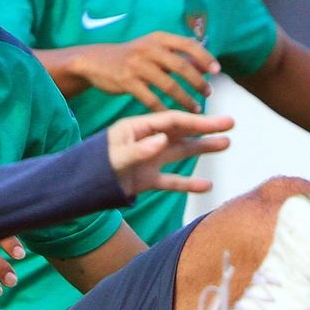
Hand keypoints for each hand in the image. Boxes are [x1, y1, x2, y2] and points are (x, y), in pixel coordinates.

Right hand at [68, 33, 219, 111]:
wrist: (96, 61)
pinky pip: (151, 99)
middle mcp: (149, 49)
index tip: (217, 70)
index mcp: (158, 38)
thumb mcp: (152, 48)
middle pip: (181, 66)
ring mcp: (137, 65)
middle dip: (198, 82)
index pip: (188, 44)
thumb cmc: (131, 56)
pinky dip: (164, 109)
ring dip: (185, 99)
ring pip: (168, 85)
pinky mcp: (127, 82)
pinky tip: (173, 117)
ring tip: (195, 109)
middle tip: (208, 93)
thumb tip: (205, 64)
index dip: (205, 57)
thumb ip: (177, 55)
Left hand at [105, 110, 232, 197]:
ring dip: (202, 148)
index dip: (194, 120)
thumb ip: (138, 150)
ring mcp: (148, 160)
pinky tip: (207, 185)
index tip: (215, 121)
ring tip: (226, 143)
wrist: (79, 188)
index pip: (171, 121)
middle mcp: (146, 141)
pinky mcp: (147, 179)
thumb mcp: (114, 157)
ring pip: (181, 153)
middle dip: (205, 128)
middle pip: (181, 133)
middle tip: (231, 123)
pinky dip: (188, 183)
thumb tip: (163, 140)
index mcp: (137, 128)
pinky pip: (172, 181)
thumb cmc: (93, 167)